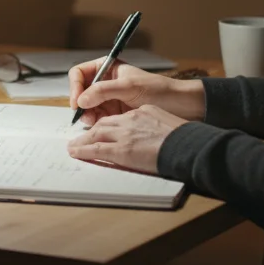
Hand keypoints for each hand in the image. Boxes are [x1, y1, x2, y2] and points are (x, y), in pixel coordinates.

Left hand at [66, 105, 190, 174]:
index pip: (120, 118)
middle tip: (82, 138)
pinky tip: (74, 152)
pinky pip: (96, 149)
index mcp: (144, 112)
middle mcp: (131, 119)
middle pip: (105, 124)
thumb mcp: (170, 125)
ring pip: (97, 134)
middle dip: (92, 131)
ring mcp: (125, 134)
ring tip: (74, 146)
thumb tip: (157, 138)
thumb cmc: (186, 140)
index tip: (103, 131)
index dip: (109, 125)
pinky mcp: (122, 149)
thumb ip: (157, 128)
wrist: (189, 147)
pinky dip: (83, 150)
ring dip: (83, 140)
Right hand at [68, 58, 206, 125]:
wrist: (181, 106)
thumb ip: (103, 91)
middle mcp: (106, 82)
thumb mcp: (129, 87)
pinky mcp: (115, 114)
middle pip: (81, 92)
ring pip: (87, 107)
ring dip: (87, 115)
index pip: (80, 73)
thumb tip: (81, 99)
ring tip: (94, 121)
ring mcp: (110, 99)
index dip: (75, 86)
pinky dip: (96, 122)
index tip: (77, 101)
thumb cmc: (159, 90)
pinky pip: (98, 118)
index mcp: (108, 68)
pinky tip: (101, 126)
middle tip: (86, 115)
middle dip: (81, 104)